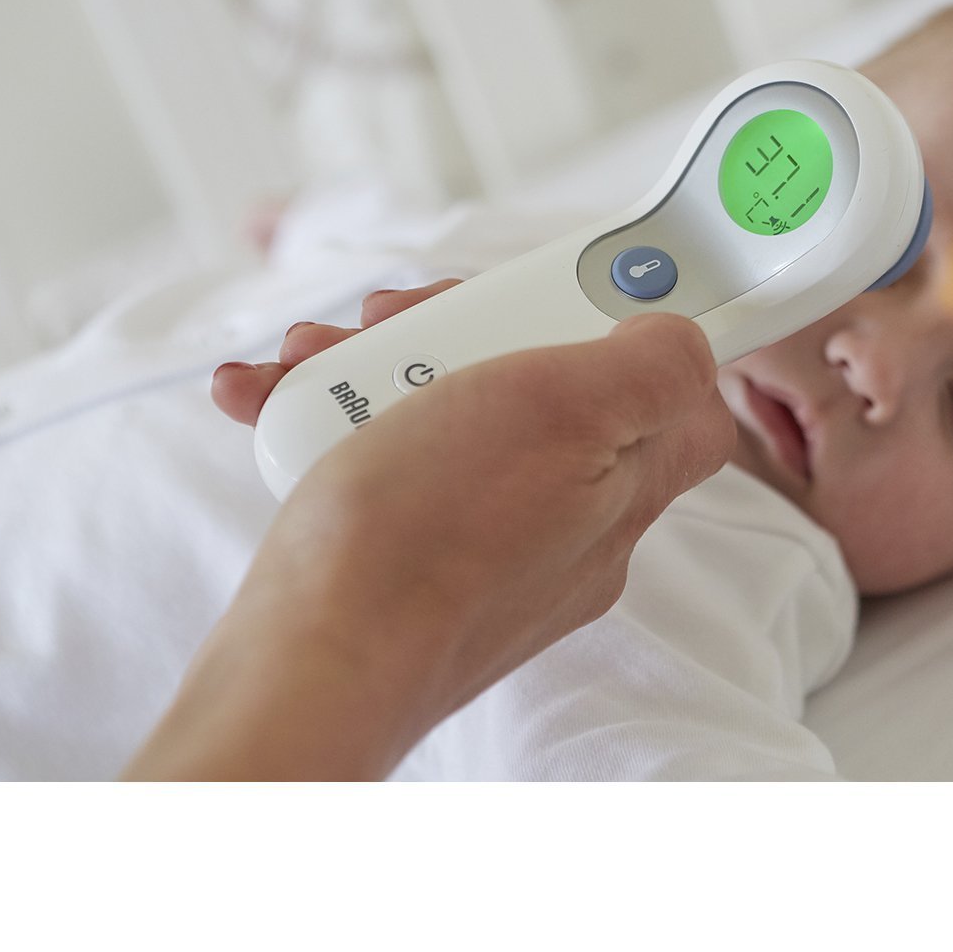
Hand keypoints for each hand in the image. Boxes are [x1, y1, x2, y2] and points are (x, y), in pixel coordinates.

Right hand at [125, 283, 735, 779]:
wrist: (308, 662)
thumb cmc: (431, 536)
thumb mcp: (568, 411)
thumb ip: (653, 368)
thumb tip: (682, 342)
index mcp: (624, 483)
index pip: (678, 401)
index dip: (634, 329)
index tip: (566, 288)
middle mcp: (565, 523)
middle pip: (540, 385)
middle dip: (456, 328)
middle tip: (394, 319)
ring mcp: (484, 546)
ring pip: (447, 414)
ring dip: (372, 363)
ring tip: (311, 356)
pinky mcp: (407, 562)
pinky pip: (384, 466)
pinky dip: (326, 417)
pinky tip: (270, 394)